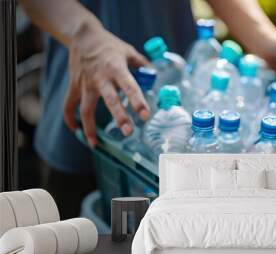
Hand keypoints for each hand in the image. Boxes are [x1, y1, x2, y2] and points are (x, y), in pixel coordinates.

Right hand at [63, 23, 149, 146]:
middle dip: (119, 118)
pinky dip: (70, 118)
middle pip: (110, 101)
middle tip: (128, 132)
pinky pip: (69, 105)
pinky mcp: (74, 86)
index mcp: (117, 69)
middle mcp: (101, 78)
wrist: (82, 36)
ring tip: (95, 144)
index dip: (138, 102)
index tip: (145, 116)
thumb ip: (142, 64)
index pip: (130, 87)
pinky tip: (75, 131)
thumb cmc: (109, 45)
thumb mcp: (128, 51)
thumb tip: (155, 75)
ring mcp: (86, 83)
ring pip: (86, 109)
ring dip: (89, 127)